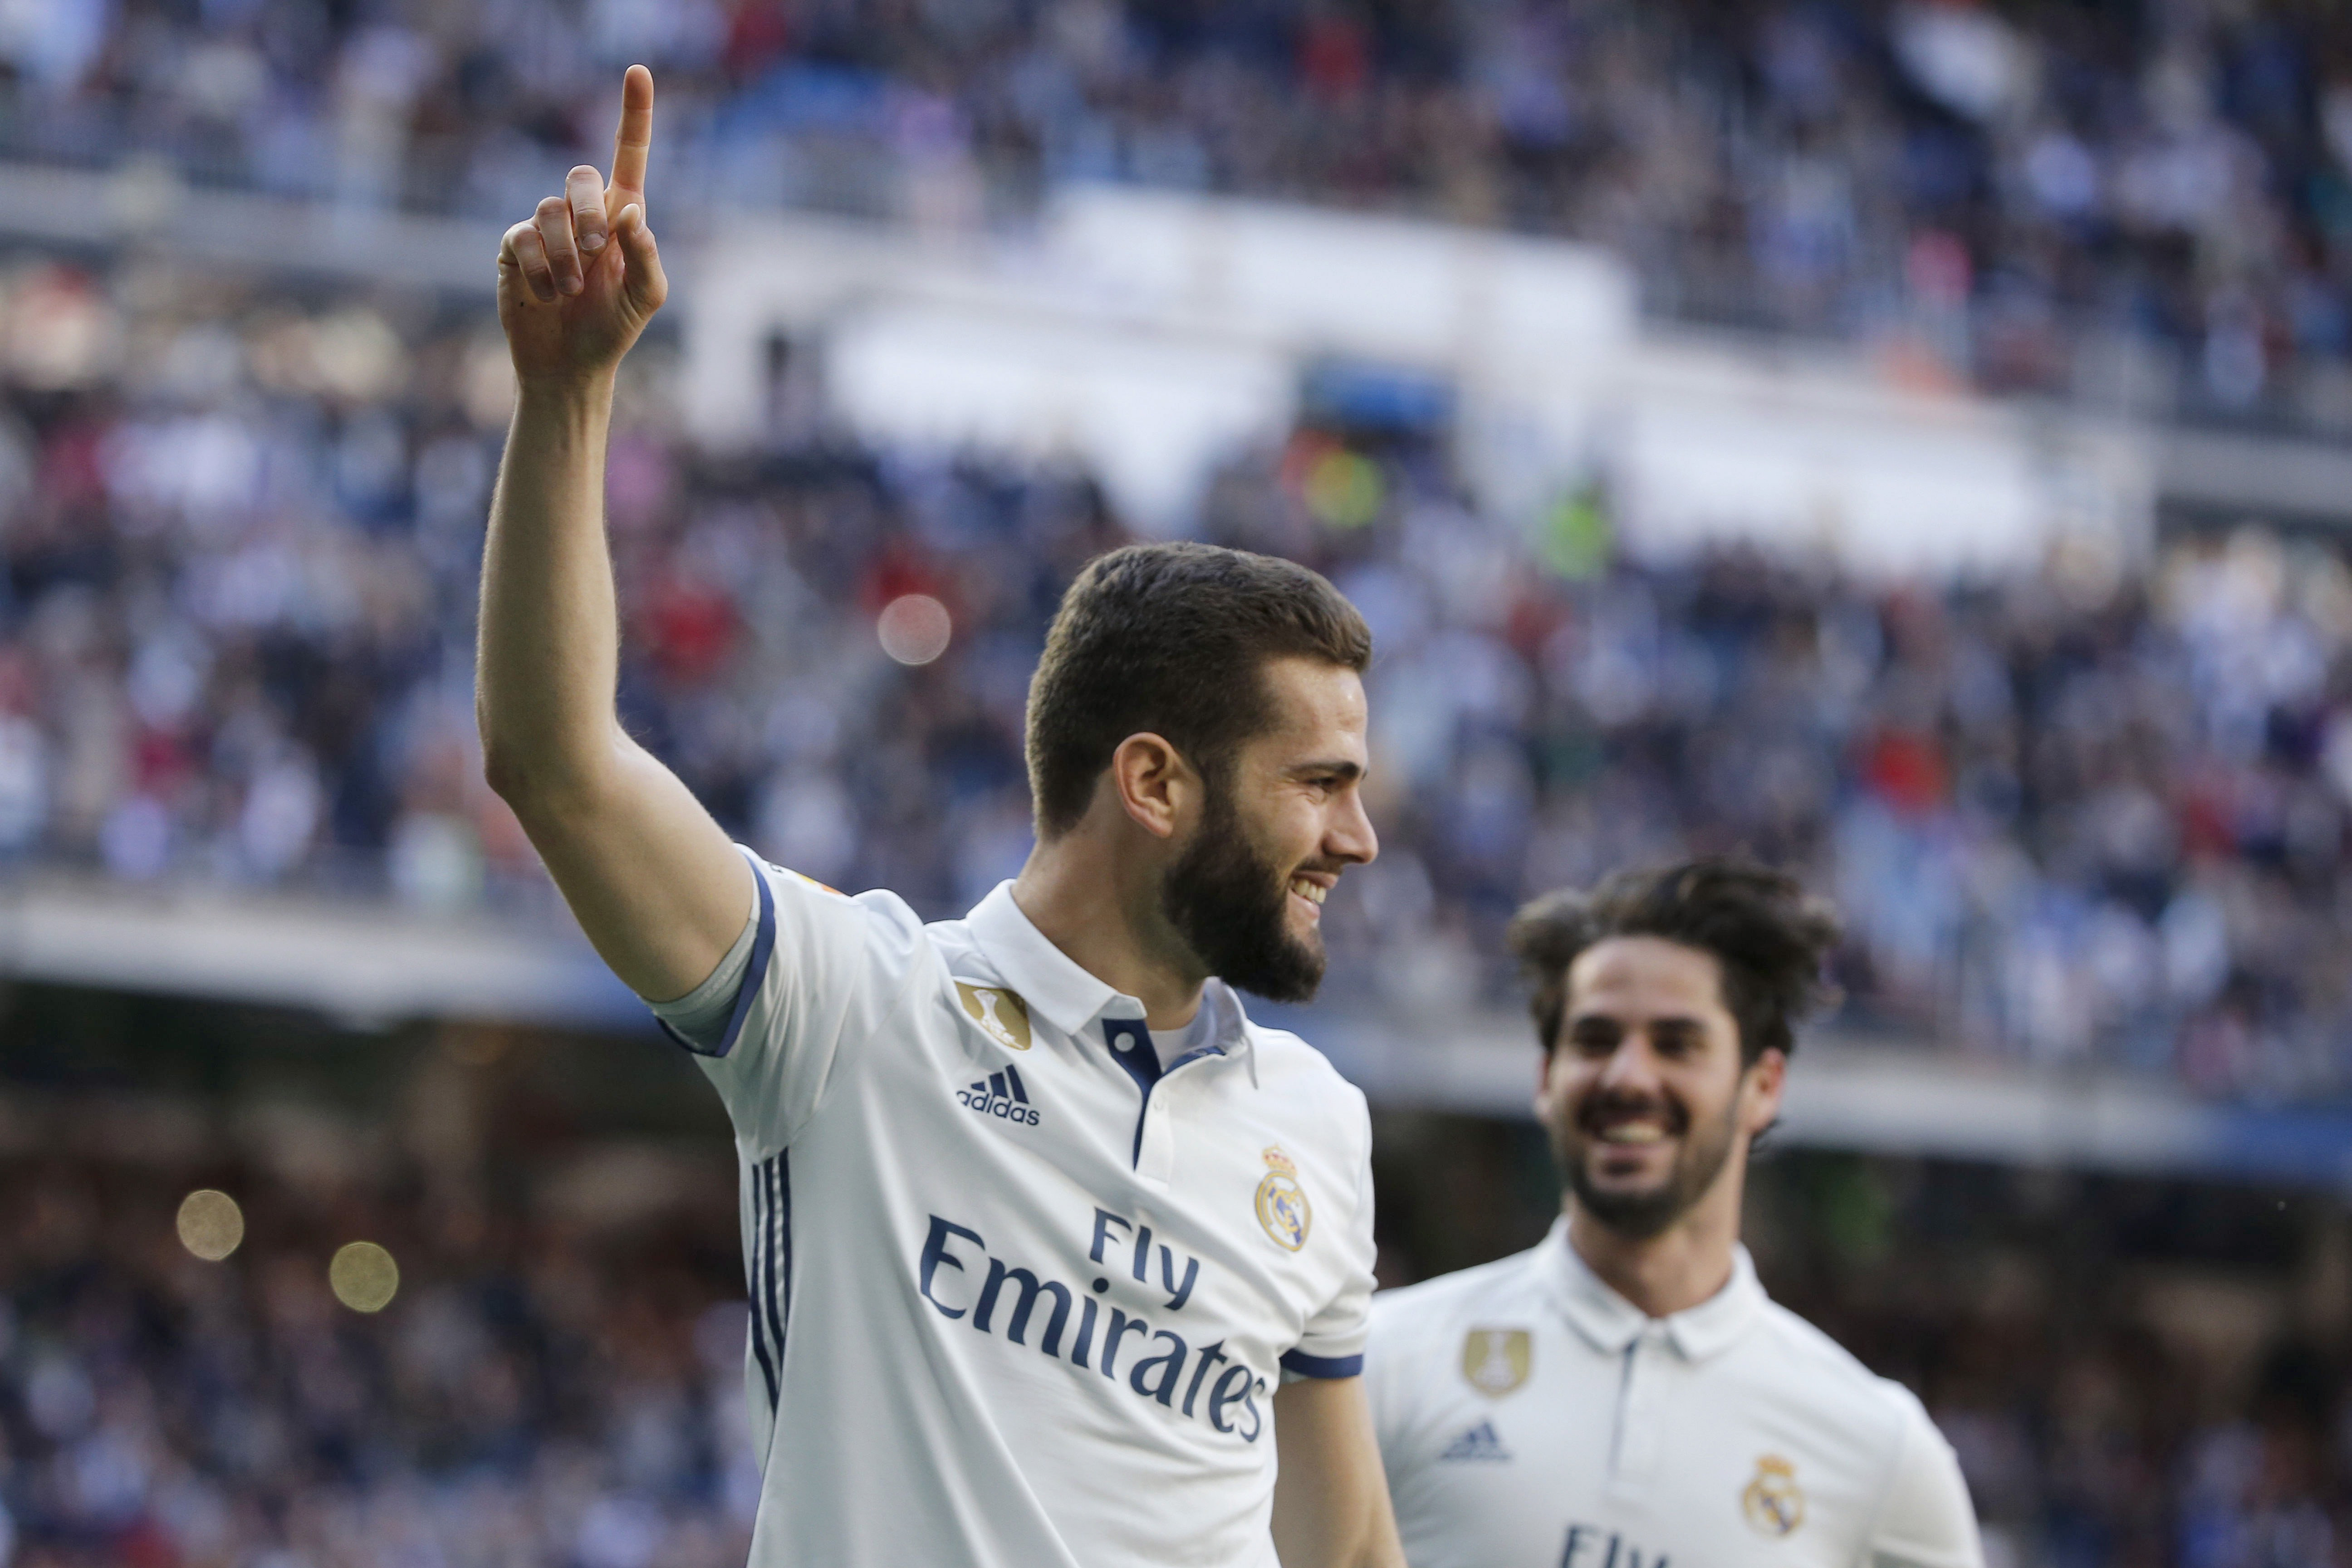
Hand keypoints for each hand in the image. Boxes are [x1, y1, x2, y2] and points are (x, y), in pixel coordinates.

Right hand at [497, 64, 668, 386]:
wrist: (571, 366)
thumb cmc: (613, 329)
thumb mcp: (645, 297)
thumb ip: (645, 254)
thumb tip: (631, 212)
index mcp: (620, 218)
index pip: (629, 156)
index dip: (633, 114)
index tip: (638, 71)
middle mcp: (582, 215)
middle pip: (581, 175)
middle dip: (589, 209)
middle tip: (596, 248)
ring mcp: (546, 230)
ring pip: (549, 211)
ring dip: (565, 255)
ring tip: (571, 291)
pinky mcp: (515, 249)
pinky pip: (524, 239)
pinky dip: (542, 270)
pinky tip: (549, 296)